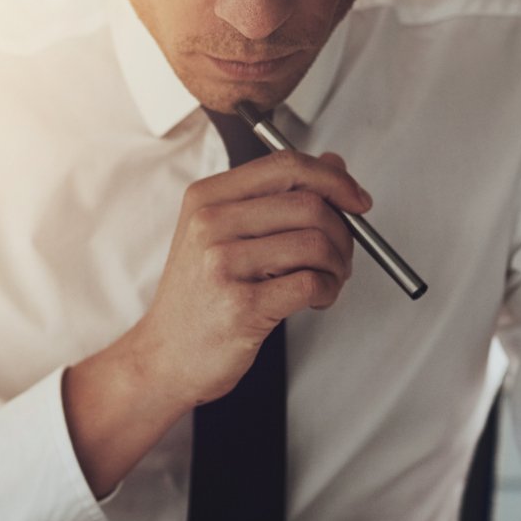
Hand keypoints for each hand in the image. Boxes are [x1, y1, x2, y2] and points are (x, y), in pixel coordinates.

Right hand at [59, 150, 372, 497]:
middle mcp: (210, 225)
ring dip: (337, 264)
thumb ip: (276, 196)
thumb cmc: (196, 299)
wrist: (163, 357)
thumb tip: (332, 164)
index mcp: (206, 198)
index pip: (286, 166)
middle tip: (341, 254)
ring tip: (327, 280)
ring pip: (315, 243)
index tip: (356, 200)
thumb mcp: (222, 234)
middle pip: (308, 204)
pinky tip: (316, 298)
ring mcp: (223, 265)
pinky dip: (327, 290)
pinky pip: (310, 283)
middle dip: (343, 231)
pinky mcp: (242, 306)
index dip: (333, 179)